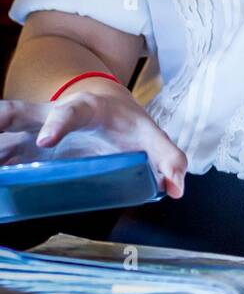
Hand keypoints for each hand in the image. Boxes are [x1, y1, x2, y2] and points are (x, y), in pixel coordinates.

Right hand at [0, 92, 187, 197]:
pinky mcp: (23, 148)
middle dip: (3, 120)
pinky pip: (3, 154)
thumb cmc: (127, 125)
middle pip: (20, 114)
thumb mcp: (149, 136)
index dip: (58, 123)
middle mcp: (52, 115)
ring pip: (5, 132)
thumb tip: (176, 188)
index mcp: (87, 109)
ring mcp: (34, 131)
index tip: (46, 141)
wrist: (107, 105)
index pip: (71, 111)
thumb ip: (167, 158)